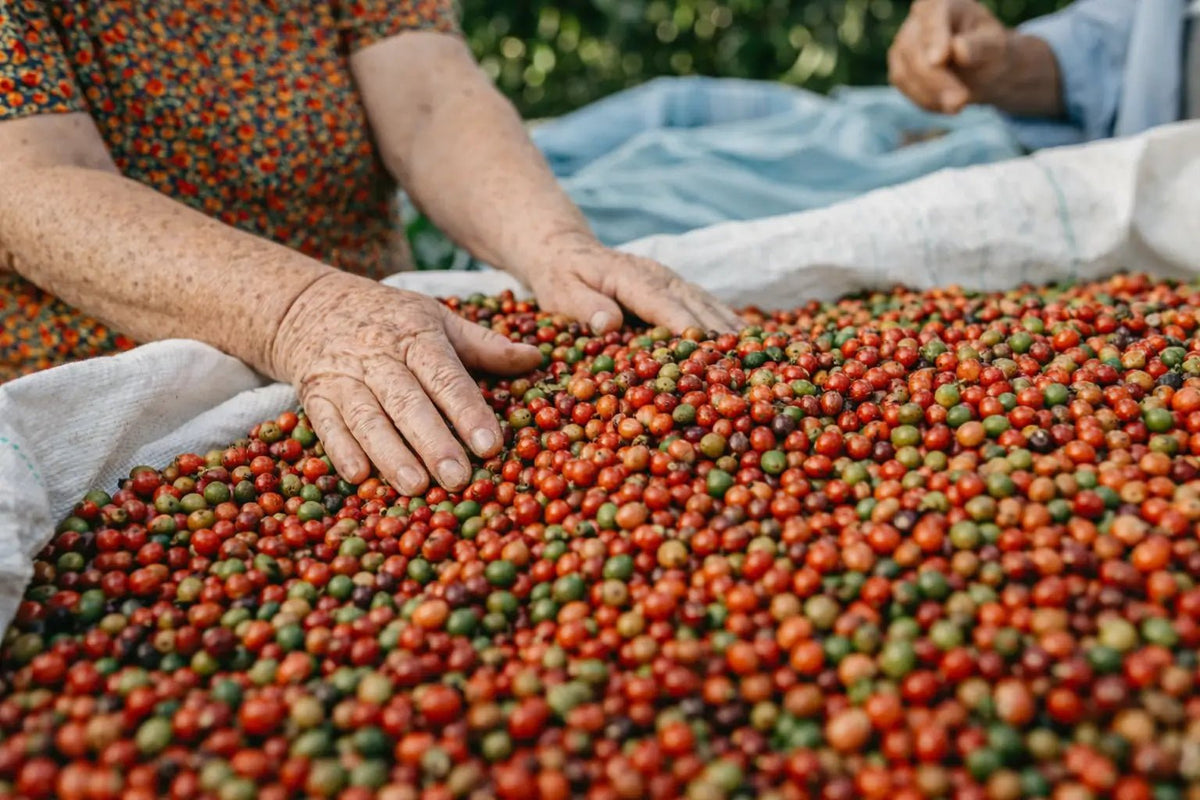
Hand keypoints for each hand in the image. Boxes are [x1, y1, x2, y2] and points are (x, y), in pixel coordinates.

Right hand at [269, 271, 543, 493]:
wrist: (310, 305)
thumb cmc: (391, 318)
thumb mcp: (438, 319)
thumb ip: (486, 345)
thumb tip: (537, 357)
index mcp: (416, 336)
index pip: (446, 376)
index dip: (468, 411)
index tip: (490, 444)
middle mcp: (378, 356)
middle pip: (407, 402)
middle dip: (433, 441)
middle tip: (458, 478)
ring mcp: (343, 376)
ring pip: (367, 417)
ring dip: (390, 453)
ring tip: (415, 486)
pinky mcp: (315, 395)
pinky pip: (326, 424)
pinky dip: (340, 450)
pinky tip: (358, 476)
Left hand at [507, 232, 744, 334]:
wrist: (566, 250)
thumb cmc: (560, 277)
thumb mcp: (560, 291)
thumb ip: (582, 305)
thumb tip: (607, 322)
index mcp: (632, 278)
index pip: (663, 304)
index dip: (686, 327)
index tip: (707, 350)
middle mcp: (661, 277)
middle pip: (697, 307)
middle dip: (720, 336)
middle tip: (744, 366)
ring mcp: (674, 282)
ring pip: (710, 306)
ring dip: (733, 331)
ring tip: (761, 357)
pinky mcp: (679, 290)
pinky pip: (710, 307)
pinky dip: (730, 325)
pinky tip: (751, 344)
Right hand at [888, 0, 1010, 113]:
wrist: (981, 67)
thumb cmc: (989, 50)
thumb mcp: (994, 46)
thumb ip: (979, 46)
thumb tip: (958, 50)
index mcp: (941, 4)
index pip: (932, 19)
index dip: (934, 39)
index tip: (939, 60)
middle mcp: (916, 21)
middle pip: (914, 50)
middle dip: (935, 79)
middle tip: (959, 102)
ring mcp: (902, 46)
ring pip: (905, 73)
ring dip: (930, 95)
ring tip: (958, 107)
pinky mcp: (899, 70)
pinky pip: (906, 89)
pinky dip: (927, 101)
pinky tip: (946, 104)